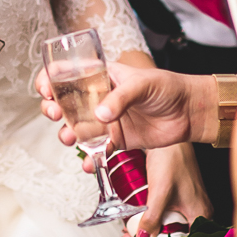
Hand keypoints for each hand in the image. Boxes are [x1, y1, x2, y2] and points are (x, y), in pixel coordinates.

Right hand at [36, 61, 211, 149]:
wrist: (190, 112)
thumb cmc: (168, 87)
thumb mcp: (142, 84)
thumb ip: (120, 98)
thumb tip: (100, 115)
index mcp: (103, 75)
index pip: (70, 73)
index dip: (52, 79)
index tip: (46, 89)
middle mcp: (100, 97)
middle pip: (67, 103)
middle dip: (55, 109)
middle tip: (54, 114)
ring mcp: (107, 119)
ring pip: (78, 127)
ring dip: (68, 134)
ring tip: (69, 138)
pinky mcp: (118, 139)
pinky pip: (98, 150)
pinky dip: (91, 157)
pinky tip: (89, 163)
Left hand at [129, 142, 212, 236]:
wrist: (170, 137)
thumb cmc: (172, 157)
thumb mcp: (160, 191)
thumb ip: (152, 218)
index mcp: (201, 214)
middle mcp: (198, 211)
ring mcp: (189, 203)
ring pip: (170, 226)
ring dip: (152, 231)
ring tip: (132, 234)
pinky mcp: (179, 195)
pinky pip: (167, 214)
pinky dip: (153, 219)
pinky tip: (139, 219)